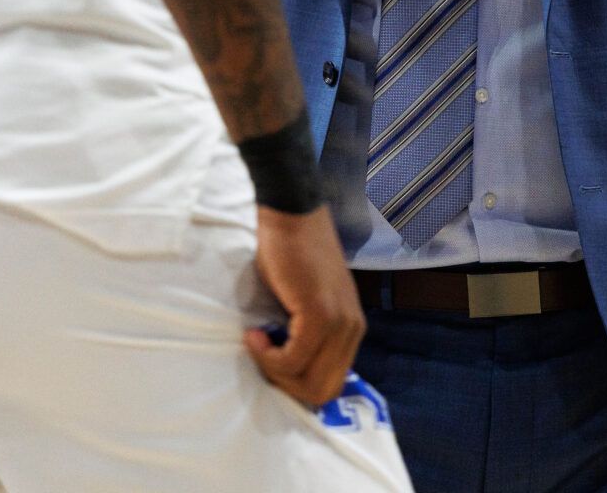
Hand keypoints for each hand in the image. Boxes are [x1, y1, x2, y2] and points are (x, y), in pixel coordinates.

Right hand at [243, 204, 365, 405]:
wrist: (290, 215)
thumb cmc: (289, 253)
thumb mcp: (304, 303)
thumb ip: (306, 334)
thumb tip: (288, 370)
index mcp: (350, 329)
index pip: (331, 384)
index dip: (296, 384)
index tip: (271, 361)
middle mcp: (353, 329)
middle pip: (323, 391)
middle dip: (285, 385)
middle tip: (262, 358)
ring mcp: (340, 323)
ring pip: (308, 381)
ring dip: (274, 371)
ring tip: (257, 342)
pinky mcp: (320, 315)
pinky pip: (293, 359)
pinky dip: (268, 356)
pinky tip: (254, 334)